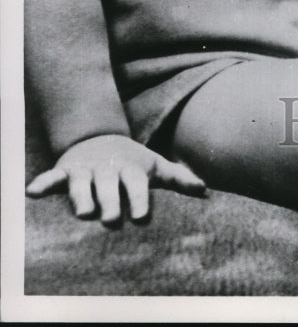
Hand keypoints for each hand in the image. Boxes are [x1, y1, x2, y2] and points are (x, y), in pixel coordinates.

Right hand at [26, 133, 206, 223]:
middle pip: (110, 186)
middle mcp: (109, 169)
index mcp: (132, 169)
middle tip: (111, 219)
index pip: (138, 184)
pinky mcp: (66, 170)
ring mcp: (87, 169)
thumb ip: (178, 178)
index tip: (142, 217)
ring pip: (82, 183)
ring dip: (81, 196)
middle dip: (110, 201)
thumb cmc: (132, 163)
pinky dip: (43, 182)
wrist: (100, 137)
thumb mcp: (154, 167)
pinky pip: (53, 176)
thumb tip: (205, 190)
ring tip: (82, 212)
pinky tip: (32, 192)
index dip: (140, 199)